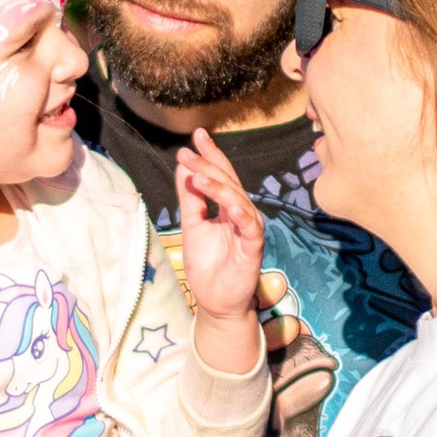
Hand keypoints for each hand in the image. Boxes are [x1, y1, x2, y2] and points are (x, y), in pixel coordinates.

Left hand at [175, 130, 266, 334]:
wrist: (215, 302)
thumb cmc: (207, 265)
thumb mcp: (192, 226)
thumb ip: (190, 198)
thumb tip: (183, 167)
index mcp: (228, 207)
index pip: (221, 174)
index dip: (211, 154)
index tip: (198, 135)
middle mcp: (242, 213)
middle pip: (228, 182)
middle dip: (208, 165)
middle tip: (187, 153)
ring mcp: (249, 229)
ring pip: (238, 199)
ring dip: (218, 185)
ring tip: (196, 174)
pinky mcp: (253, 247)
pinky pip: (249, 226)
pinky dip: (240, 213)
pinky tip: (229, 205)